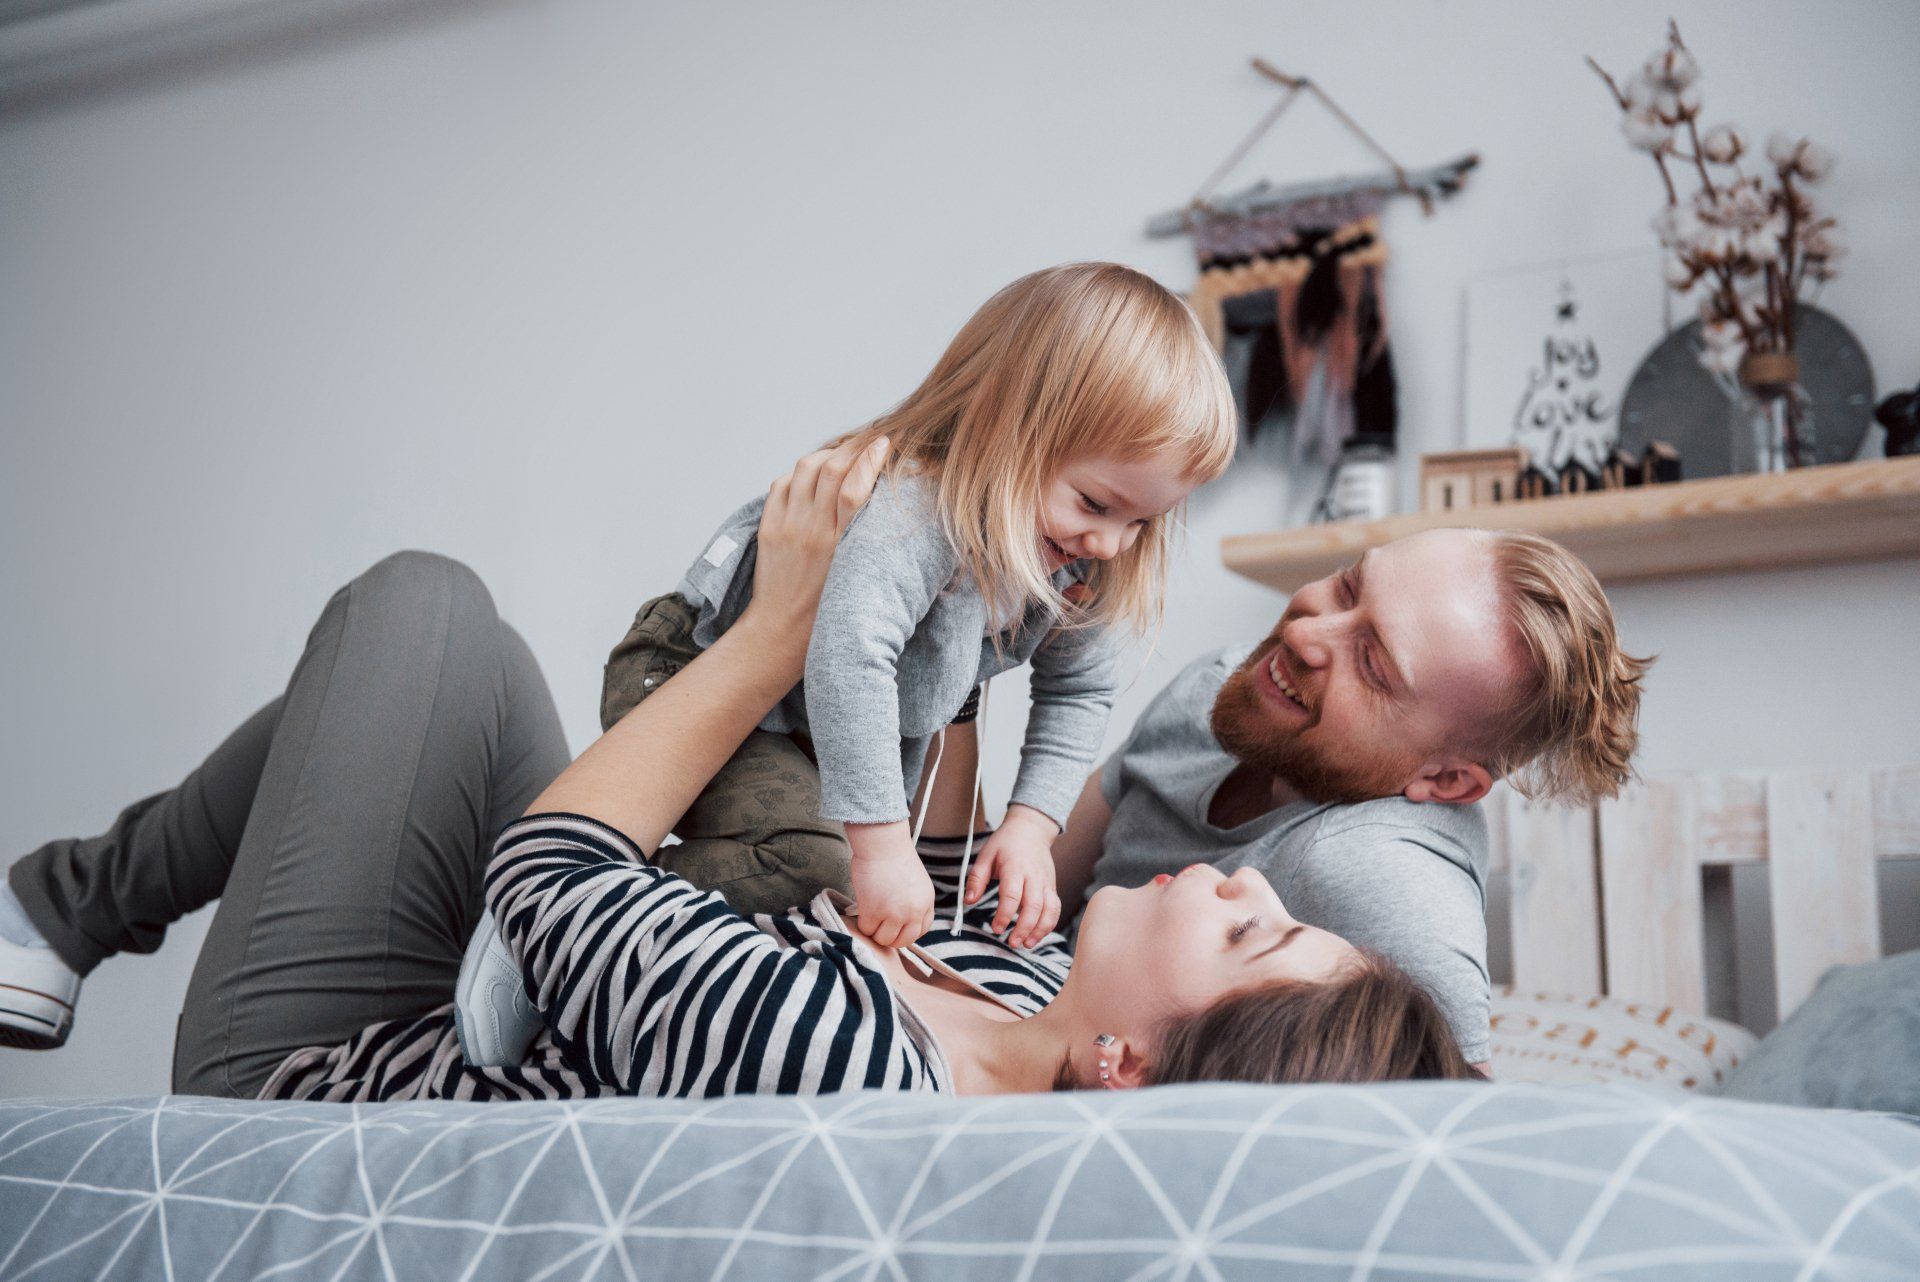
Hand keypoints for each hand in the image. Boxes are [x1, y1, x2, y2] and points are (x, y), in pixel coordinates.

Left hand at [749, 436, 889, 632]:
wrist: (782, 631)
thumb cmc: (829, 610)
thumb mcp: (857, 575)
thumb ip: (866, 538)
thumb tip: (883, 502)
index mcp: (840, 545)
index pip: (855, 488)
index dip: (871, 458)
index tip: (884, 443)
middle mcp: (812, 531)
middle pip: (831, 469)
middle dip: (852, 446)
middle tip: (868, 439)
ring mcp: (787, 527)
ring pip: (806, 468)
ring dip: (827, 454)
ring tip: (841, 455)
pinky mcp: (769, 528)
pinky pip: (782, 483)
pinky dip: (800, 472)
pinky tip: (812, 474)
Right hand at [847, 822, 935, 948]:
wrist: (883, 843)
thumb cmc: (895, 856)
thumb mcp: (916, 883)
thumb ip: (914, 902)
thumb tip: (901, 921)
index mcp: (926, 903)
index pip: (921, 931)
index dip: (906, 931)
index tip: (896, 926)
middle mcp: (913, 911)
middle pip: (903, 941)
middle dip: (890, 937)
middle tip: (880, 925)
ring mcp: (894, 913)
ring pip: (883, 939)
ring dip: (875, 931)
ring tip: (870, 917)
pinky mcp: (874, 911)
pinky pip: (867, 929)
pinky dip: (862, 924)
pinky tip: (862, 910)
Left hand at [963, 804, 1061, 948]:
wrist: (1031, 830)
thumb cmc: (1005, 843)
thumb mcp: (986, 855)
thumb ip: (976, 879)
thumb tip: (969, 902)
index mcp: (1015, 867)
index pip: (1012, 895)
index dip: (1004, 915)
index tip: (996, 928)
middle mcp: (1034, 876)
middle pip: (1033, 906)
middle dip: (1024, 928)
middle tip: (1012, 943)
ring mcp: (1046, 882)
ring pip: (1049, 910)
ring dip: (1039, 930)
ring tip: (1026, 944)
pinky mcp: (1052, 887)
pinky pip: (1055, 909)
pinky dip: (1049, 925)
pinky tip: (1037, 935)